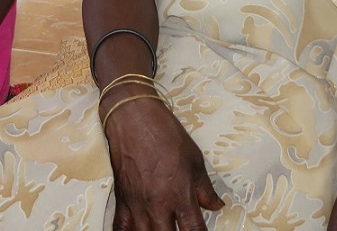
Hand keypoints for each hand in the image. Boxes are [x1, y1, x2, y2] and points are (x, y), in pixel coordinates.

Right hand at [105, 97, 222, 229]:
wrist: (134, 116)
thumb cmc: (166, 133)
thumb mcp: (194, 159)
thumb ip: (204, 188)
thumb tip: (215, 205)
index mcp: (181, 195)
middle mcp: (158, 205)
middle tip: (179, 228)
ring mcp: (137, 204)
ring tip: (161, 228)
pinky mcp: (121, 199)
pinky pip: (121, 228)